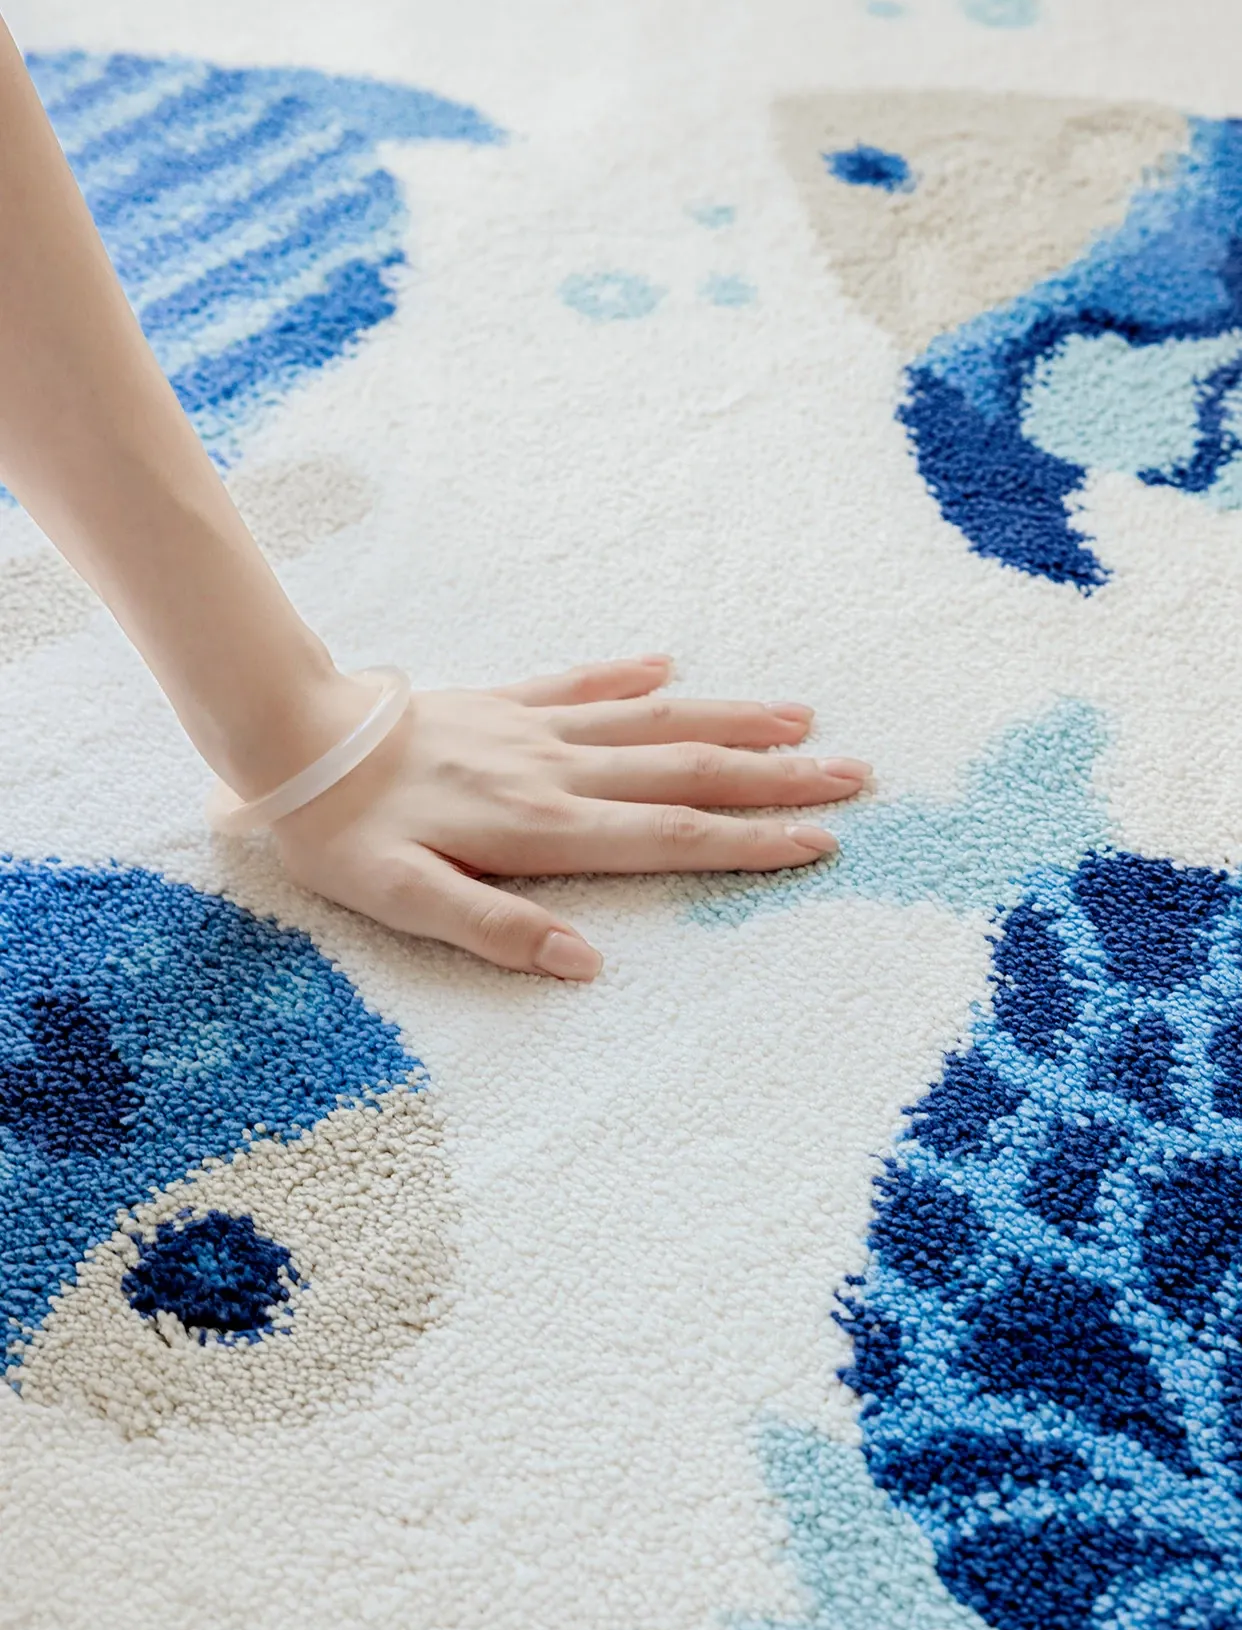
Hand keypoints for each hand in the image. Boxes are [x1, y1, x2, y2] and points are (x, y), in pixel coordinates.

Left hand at [271, 656, 869, 978]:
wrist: (296, 738)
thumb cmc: (344, 834)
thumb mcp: (404, 900)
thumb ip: (496, 929)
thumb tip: (585, 964)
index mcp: (543, 827)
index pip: (668, 838)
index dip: (748, 842)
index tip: (820, 840)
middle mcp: (556, 771)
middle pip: (685, 774)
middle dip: (775, 779)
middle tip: (855, 775)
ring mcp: (534, 730)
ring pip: (652, 721)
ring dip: (729, 721)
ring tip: (801, 720)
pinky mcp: (503, 702)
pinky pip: (580, 684)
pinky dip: (628, 675)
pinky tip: (668, 665)